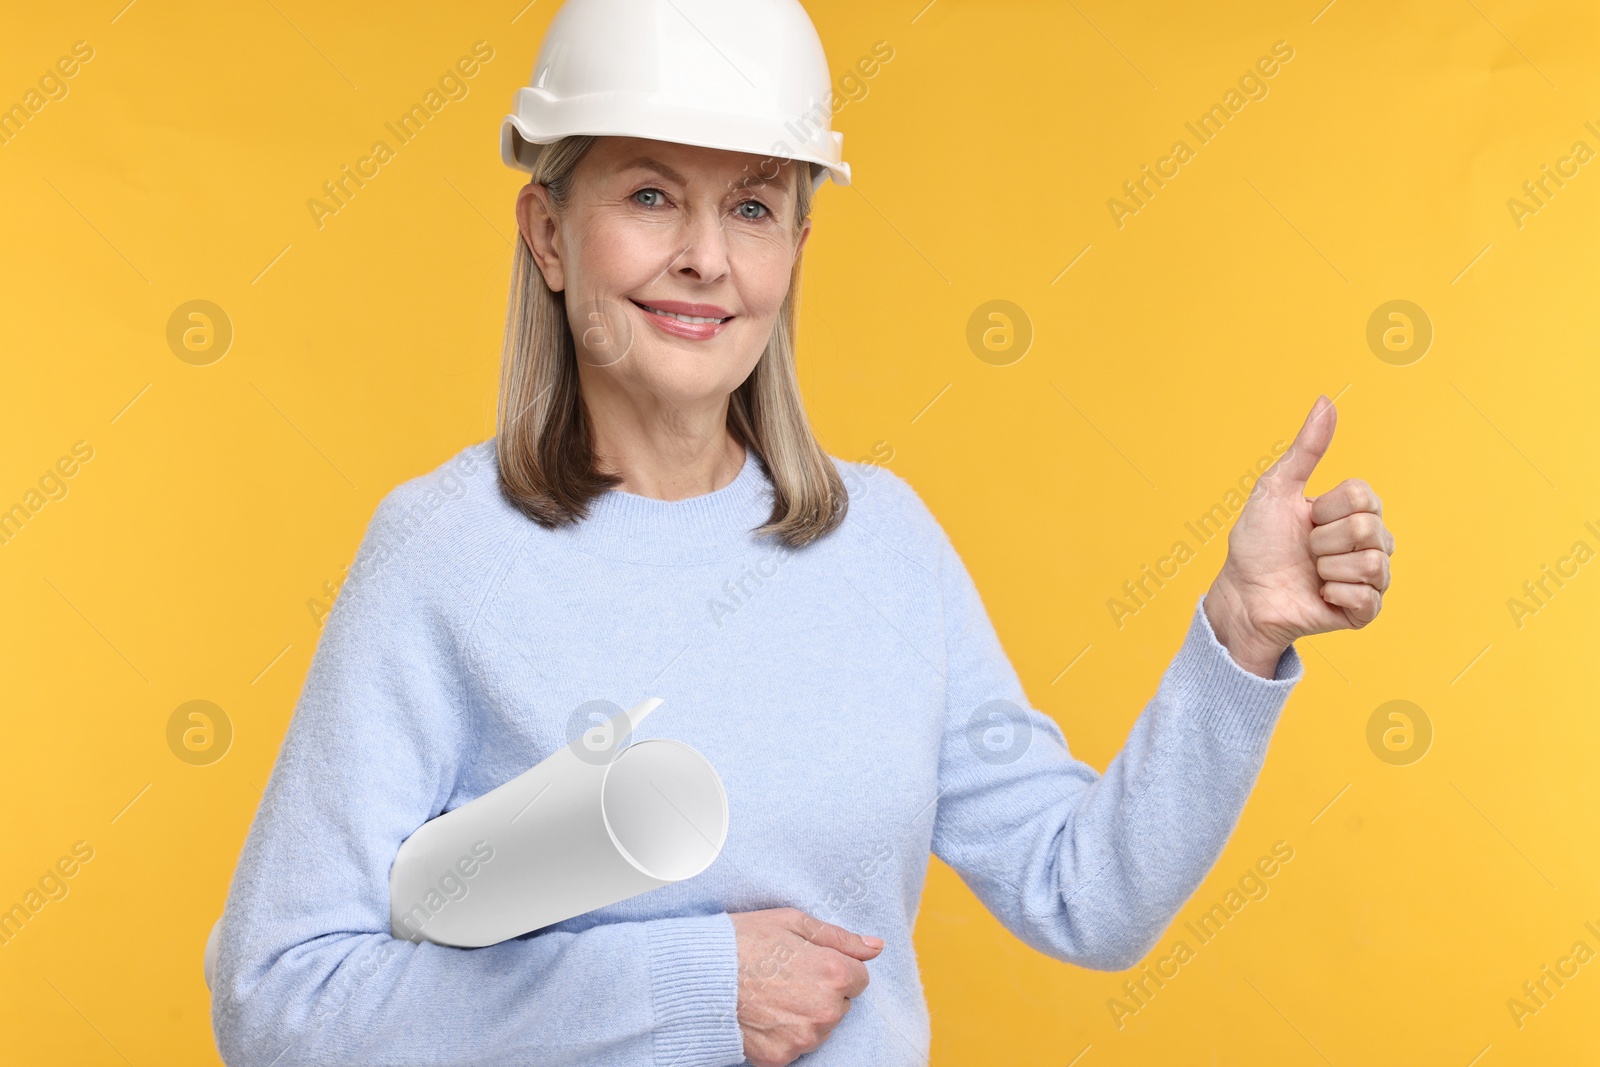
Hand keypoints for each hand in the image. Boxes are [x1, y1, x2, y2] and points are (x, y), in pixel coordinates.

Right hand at [730, 907, 882, 1066]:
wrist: (697, 975)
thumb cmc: (742, 941)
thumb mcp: (793, 922)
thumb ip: (840, 937)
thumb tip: (876, 947)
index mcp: (833, 973)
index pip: (859, 977)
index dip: (833, 966)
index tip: (806, 961)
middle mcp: (824, 1011)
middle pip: (840, 1004)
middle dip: (821, 992)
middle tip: (784, 976)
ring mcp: (803, 1038)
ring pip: (819, 1028)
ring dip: (804, 1015)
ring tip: (771, 995)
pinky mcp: (781, 1058)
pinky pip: (795, 1047)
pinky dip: (783, 1034)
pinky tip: (763, 1014)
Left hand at [1204, 395, 1394, 677]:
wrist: (1243, 593)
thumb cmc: (1257, 543)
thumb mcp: (1277, 489)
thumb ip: (1307, 448)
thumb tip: (1326, 401)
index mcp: (1354, 512)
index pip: (1364, 497)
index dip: (1327, 508)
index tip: (1306, 519)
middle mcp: (1369, 542)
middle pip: (1368, 529)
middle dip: (1323, 539)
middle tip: (1305, 550)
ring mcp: (1369, 578)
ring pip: (1373, 563)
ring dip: (1328, 567)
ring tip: (1312, 572)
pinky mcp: (1364, 611)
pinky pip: (1369, 597)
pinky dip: (1335, 594)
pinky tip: (1320, 594)